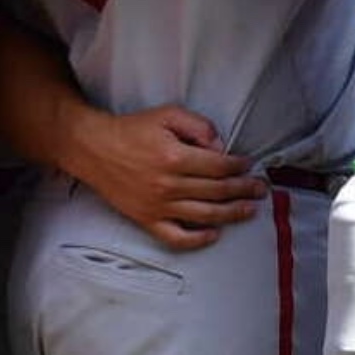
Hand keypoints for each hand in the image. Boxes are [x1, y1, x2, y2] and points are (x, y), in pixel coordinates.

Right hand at [60, 105, 266, 250]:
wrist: (93, 148)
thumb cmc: (132, 129)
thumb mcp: (169, 115)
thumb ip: (200, 127)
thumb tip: (221, 148)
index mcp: (174, 158)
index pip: (220, 167)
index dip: (240, 167)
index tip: (249, 165)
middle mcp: (167, 185)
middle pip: (217, 192)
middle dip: (244, 190)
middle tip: (261, 189)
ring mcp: (156, 206)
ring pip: (204, 215)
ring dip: (232, 214)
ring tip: (249, 210)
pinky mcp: (145, 219)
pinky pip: (174, 237)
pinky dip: (196, 240)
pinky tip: (214, 234)